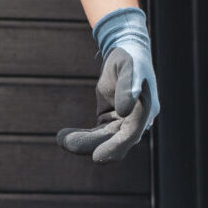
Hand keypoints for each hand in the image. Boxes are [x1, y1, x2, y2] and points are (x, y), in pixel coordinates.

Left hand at [58, 6, 158, 162]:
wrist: (126, 50)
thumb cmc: (129, 57)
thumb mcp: (128, 67)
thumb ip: (127, 87)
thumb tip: (124, 111)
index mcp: (146, 110)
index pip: (131, 134)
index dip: (115, 147)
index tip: (96, 157)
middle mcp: (137, 121)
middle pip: (114, 141)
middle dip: (90, 145)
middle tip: (65, 142)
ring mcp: (123, 122)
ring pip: (103, 139)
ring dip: (82, 142)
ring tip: (60, 138)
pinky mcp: (110, 120)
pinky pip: (96, 134)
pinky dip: (81, 136)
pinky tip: (63, 135)